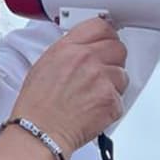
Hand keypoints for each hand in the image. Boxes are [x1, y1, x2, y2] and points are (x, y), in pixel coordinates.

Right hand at [9, 18, 128, 153]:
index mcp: (69, 48)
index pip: (101, 26)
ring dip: (112, 85)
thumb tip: (85, 47)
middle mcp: (87, 59)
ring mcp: (101, 79)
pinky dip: (110, 106)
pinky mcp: (111, 100)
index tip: (106, 42)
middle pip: (118, 48)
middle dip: (112, 60)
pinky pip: (121, 98)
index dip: (106, 36)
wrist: (38, 132)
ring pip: (122, 74)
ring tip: (93, 96)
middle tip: (101, 73)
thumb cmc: (37, 105)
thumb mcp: (45, 64)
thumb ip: (69, 51)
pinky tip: (93, 109)